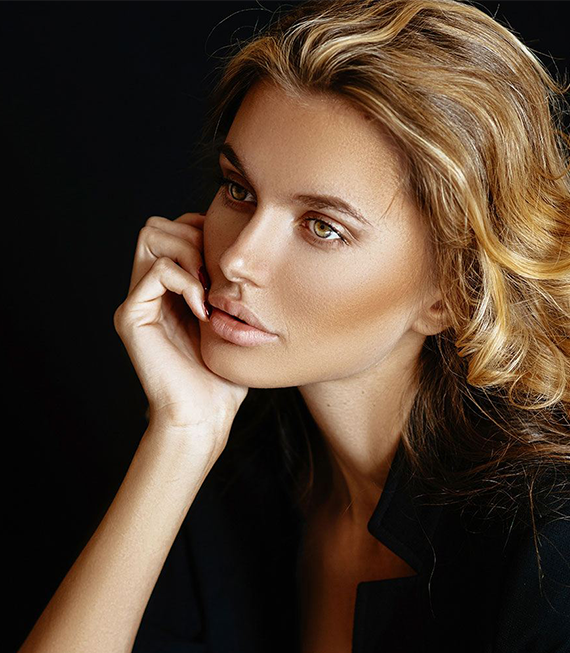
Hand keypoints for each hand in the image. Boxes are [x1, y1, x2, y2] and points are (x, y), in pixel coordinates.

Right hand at [113, 212, 248, 446]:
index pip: (175, 229)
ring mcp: (137, 301)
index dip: (201, 231)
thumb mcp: (227, 318)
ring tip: (207, 289)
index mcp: (168, 288)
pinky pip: (157, 272)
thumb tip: (237, 248)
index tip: (226, 261)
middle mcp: (147, 290)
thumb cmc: (221, 373)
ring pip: (151, 237)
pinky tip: (202, 309)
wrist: (204, 413)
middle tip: (213, 275)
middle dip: (192, 237)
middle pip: (156, 226)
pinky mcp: (131, 316)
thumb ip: (222, 283)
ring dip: (188, 253)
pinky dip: (185, 282)